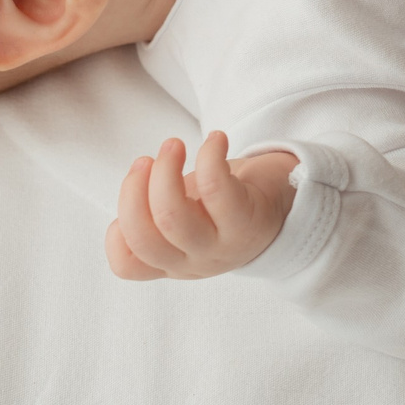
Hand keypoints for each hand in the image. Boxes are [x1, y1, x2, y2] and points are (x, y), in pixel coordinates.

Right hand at [104, 132, 297, 281]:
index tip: (133, 192)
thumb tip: (134, 191)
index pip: (128, 265)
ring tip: (173, 145)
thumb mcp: (185, 215)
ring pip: (173, 217)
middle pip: (146, 238)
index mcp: (173, 262)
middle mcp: (196, 262)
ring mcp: (223, 246)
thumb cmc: (224, 204)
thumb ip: (154, 212)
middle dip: (133, 190)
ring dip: (164, 171)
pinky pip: (216, 189)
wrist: (287, 202)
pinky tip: (215, 139)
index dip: (117, 230)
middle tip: (146, 159)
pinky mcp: (248, 221)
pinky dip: (209, 155)